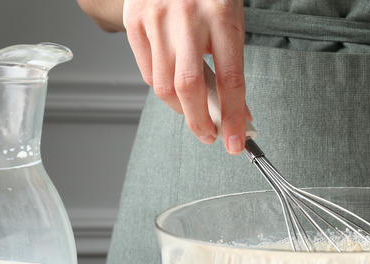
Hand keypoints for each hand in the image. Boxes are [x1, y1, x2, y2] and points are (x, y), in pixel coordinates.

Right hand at [122, 0, 247, 153]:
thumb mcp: (230, 23)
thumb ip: (231, 65)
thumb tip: (235, 113)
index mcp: (221, 15)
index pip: (230, 79)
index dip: (233, 116)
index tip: (235, 142)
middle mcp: (186, 16)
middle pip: (189, 87)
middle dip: (200, 123)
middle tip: (210, 136)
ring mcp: (156, 18)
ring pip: (164, 86)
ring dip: (182, 110)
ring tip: (194, 112)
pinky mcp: (134, 21)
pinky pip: (148, 73)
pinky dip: (164, 90)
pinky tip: (175, 87)